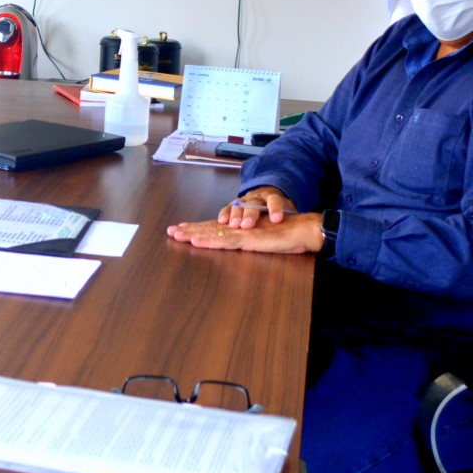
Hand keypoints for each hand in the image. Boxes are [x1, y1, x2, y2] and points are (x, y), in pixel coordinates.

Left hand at [167, 211, 324, 253]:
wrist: (302, 230)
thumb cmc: (286, 237)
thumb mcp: (264, 242)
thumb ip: (251, 242)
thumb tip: (240, 244)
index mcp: (241, 229)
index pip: (214, 228)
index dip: (197, 228)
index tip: (181, 230)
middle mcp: (238, 228)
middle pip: (208, 228)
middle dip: (188, 230)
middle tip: (170, 231)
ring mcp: (241, 232)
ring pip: (212, 232)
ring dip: (192, 234)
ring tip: (176, 235)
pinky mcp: (247, 239)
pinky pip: (224, 241)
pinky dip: (208, 241)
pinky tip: (195, 241)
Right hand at [217, 186, 296, 228]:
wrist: (268, 198)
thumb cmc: (280, 211)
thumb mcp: (289, 213)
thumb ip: (293, 219)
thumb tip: (302, 230)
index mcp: (274, 198)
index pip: (275, 200)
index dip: (275, 209)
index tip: (276, 219)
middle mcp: (258, 197)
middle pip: (254, 203)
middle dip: (250, 214)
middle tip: (247, 225)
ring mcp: (246, 199)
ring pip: (240, 204)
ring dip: (236, 215)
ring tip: (233, 225)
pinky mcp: (236, 204)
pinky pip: (229, 207)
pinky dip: (225, 213)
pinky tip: (222, 221)